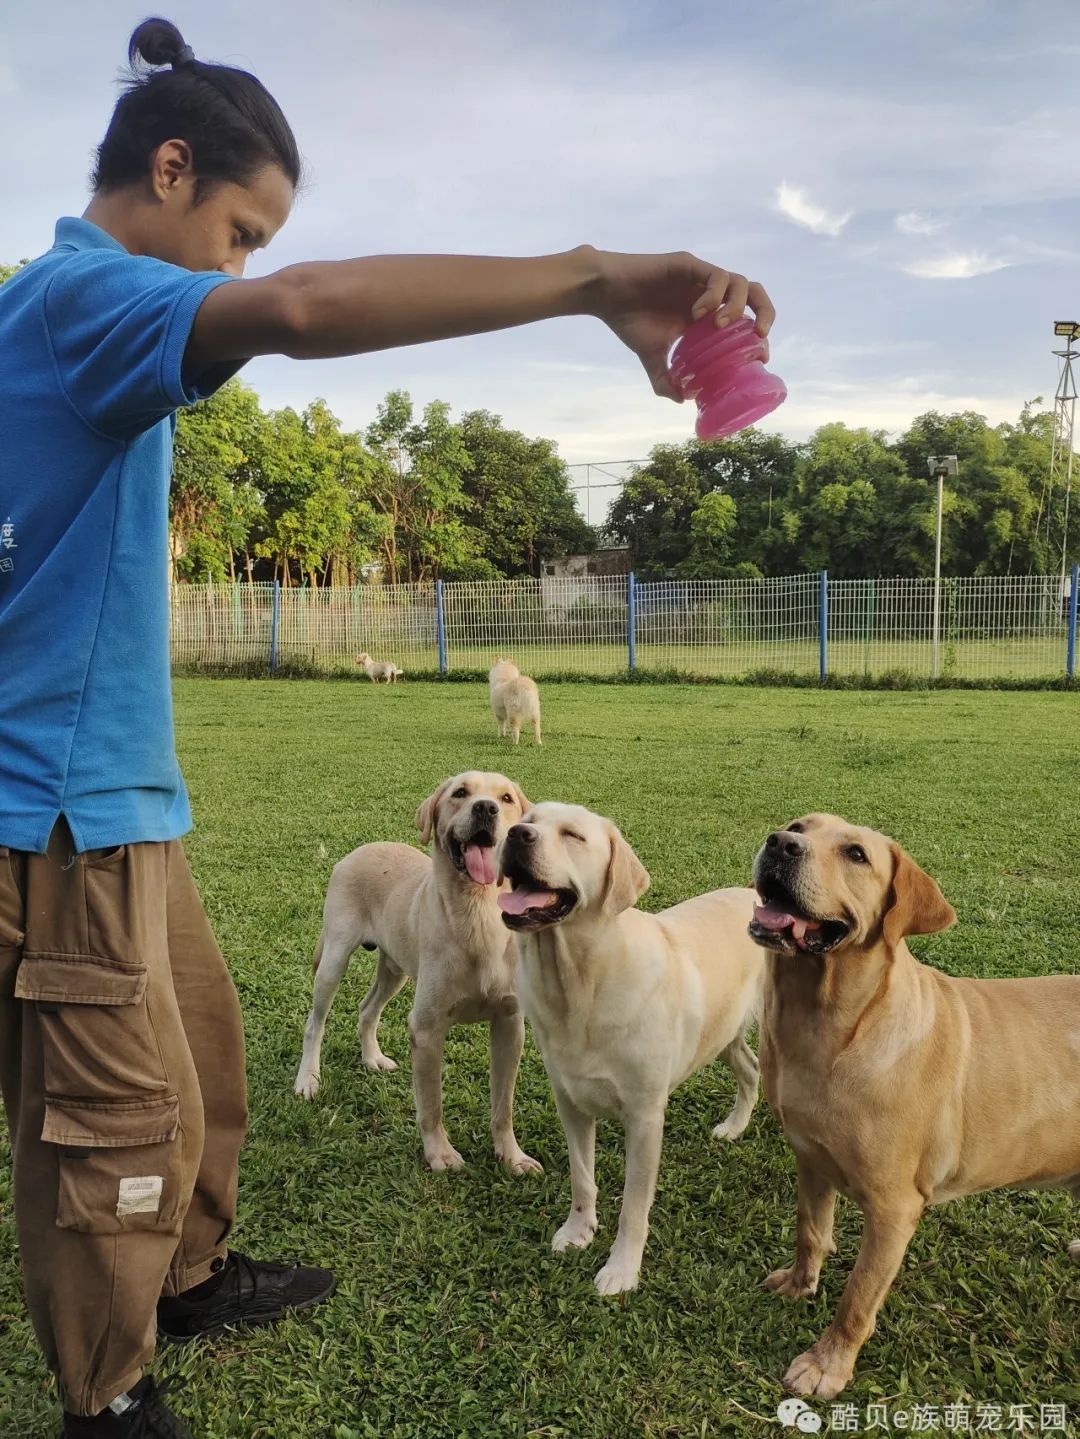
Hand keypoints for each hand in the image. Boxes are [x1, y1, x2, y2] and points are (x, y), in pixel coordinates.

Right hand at [584, 248, 774, 400]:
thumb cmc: (628, 319)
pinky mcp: (688, 264)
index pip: (746, 316)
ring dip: (737, 306)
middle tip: (757, 336)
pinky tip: (698, 313)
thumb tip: (681, 400)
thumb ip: (665, 379)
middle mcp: (708, 292)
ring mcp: (700, 277)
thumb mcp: (650, 356)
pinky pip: (715, 275)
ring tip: (720, 326)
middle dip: (765, 312)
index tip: (759, 356)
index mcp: (707, 312)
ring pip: (739, 281)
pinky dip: (714, 295)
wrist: (604, 295)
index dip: (759, 333)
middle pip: (754, 293)